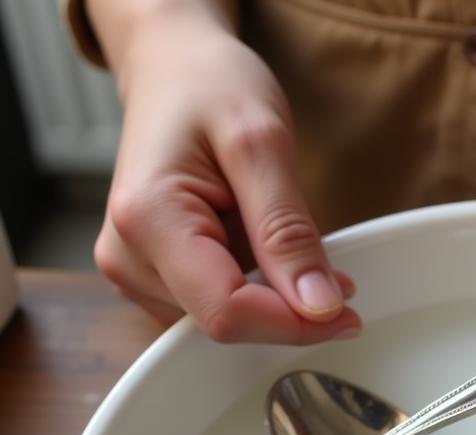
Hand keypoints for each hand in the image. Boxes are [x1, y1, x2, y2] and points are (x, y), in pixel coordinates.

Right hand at [93, 6, 359, 342]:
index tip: (346, 314)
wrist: (174, 68)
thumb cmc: (210, 86)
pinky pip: (217, 308)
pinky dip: (256, 293)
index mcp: (148, 220)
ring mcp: (135, 271)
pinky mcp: (152, 277)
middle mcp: (128, 257)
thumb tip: (318, 306)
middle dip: (288, 314)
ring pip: (224, 323)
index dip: (293, 325)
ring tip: (286, 246)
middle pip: (224, 325)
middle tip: (336, 281)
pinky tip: (263, 253)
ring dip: (273, 303)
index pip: (226, 312)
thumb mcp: (263, 142)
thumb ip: (288, 230)